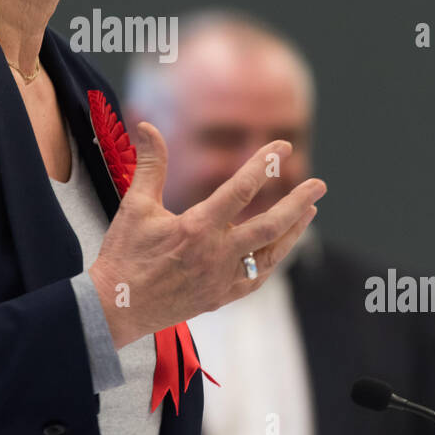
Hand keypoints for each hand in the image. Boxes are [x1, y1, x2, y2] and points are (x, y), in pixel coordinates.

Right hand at [88, 121, 326, 348]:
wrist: (115, 307)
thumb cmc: (124, 254)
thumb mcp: (135, 204)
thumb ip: (150, 164)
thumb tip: (148, 126)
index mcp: (197, 228)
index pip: (241, 189)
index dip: (264, 164)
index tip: (282, 146)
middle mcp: (216, 255)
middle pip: (270, 226)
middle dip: (298, 203)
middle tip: (319, 185)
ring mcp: (221, 280)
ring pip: (269, 255)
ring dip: (293, 232)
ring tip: (309, 211)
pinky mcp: (220, 297)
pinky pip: (256, 279)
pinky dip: (271, 260)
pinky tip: (280, 247)